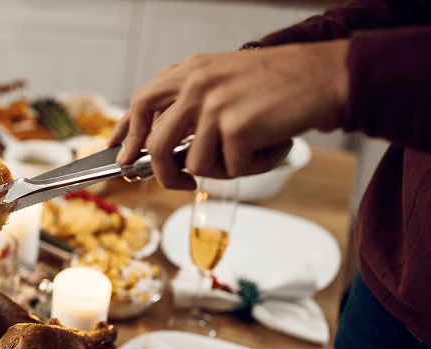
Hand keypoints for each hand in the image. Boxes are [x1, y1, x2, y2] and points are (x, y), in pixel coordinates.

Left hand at [109, 40, 349, 188]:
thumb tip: (163, 141)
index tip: (117, 150)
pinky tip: (271, 145)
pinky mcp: (234, 127)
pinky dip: (253, 167)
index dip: (126, 130)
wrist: (326, 77)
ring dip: (223, 169)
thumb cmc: (280, 84)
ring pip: (193, 163)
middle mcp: (196, 84)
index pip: (141, 102)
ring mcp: (213, 105)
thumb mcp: (225, 79)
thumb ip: (192, 101)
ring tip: (252, 150)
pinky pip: (230, 169)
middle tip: (178, 182)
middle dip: (160, 171)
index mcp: (190, 71)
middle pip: (154, 142)